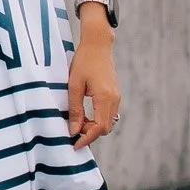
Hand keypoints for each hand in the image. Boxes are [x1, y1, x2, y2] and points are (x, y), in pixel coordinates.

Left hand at [67, 19, 119, 145]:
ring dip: (93, 127)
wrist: (98, 45)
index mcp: (105, 98)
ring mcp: (116, 98)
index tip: (74, 145)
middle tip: (73, 129)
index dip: (87, 139)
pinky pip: (108, 115)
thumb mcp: (74, 85)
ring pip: (108, 123)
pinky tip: (85, 115)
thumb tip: (74, 131)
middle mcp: (114, 100)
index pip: (99, 128)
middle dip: (89, 133)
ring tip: (78, 121)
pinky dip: (97, 119)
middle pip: (105, 128)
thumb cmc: (84, 61)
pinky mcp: (115, 95)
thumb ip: (75, 109)